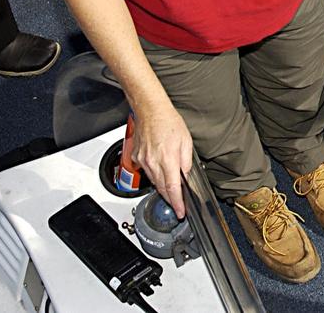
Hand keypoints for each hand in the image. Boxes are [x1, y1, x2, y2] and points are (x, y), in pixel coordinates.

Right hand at [132, 102, 193, 217]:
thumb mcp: (186, 141)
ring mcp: (143, 160)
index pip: (172, 188)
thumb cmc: (168, 122)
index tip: (180, 212)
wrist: (150, 111)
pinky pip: (146, 171)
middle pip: (161, 188)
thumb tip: (185, 175)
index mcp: (168, 159)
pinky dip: (153, 174)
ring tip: (171, 190)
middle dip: (170, 198)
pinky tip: (159, 170)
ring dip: (162, 187)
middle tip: (178, 205)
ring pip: (153, 181)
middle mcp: (153, 162)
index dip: (176, 202)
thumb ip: (186, 161)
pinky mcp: (136, 157)